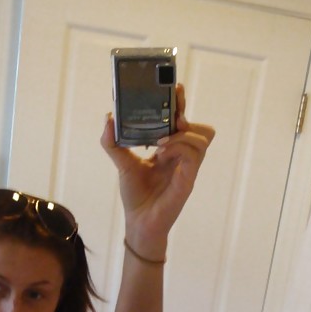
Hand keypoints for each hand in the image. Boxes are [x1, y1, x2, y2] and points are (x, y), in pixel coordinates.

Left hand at [100, 85, 214, 251]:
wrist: (138, 223)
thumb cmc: (136, 195)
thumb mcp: (121, 163)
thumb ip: (113, 142)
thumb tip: (108, 118)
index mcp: (172, 150)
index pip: (183, 121)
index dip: (181, 104)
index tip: (175, 88)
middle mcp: (184, 157)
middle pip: (202, 129)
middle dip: (187, 116)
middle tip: (172, 117)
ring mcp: (188, 169)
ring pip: (202, 139)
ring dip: (182, 134)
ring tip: (161, 142)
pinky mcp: (188, 181)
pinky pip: (193, 156)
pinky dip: (179, 148)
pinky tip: (162, 153)